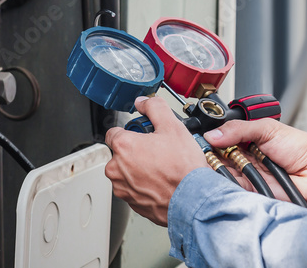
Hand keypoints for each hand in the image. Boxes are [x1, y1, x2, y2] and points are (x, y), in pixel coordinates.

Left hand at [105, 96, 208, 225]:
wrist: (193, 200)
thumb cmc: (182, 169)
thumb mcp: (172, 127)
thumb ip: (154, 108)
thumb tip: (144, 102)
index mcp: (122, 147)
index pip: (114, 133)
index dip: (130, 132)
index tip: (142, 135)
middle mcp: (116, 169)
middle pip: (120, 154)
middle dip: (136, 151)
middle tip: (157, 152)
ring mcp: (122, 188)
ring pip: (126, 172)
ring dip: (139, 169)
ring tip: (161, 168)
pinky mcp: (131, 203)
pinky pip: (134, 189)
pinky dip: (144, 185)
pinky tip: (161, 183)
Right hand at [204, 118, 306, 203]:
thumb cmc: (300, 148)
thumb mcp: (267, 128)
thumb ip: (238, 129)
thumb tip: (213, 134)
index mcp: (243, 140)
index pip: (217, 139)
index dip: (207, 139)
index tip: (199, 139)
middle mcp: (241, 158)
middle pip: (214, 157)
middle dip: (208, 155)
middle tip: (206, 152)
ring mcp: (244, 175)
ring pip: (219, 174)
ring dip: (215, 169)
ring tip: (217, 163)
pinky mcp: (249, 191)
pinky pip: (231, 189)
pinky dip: (226, 184)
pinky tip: (224, 177)